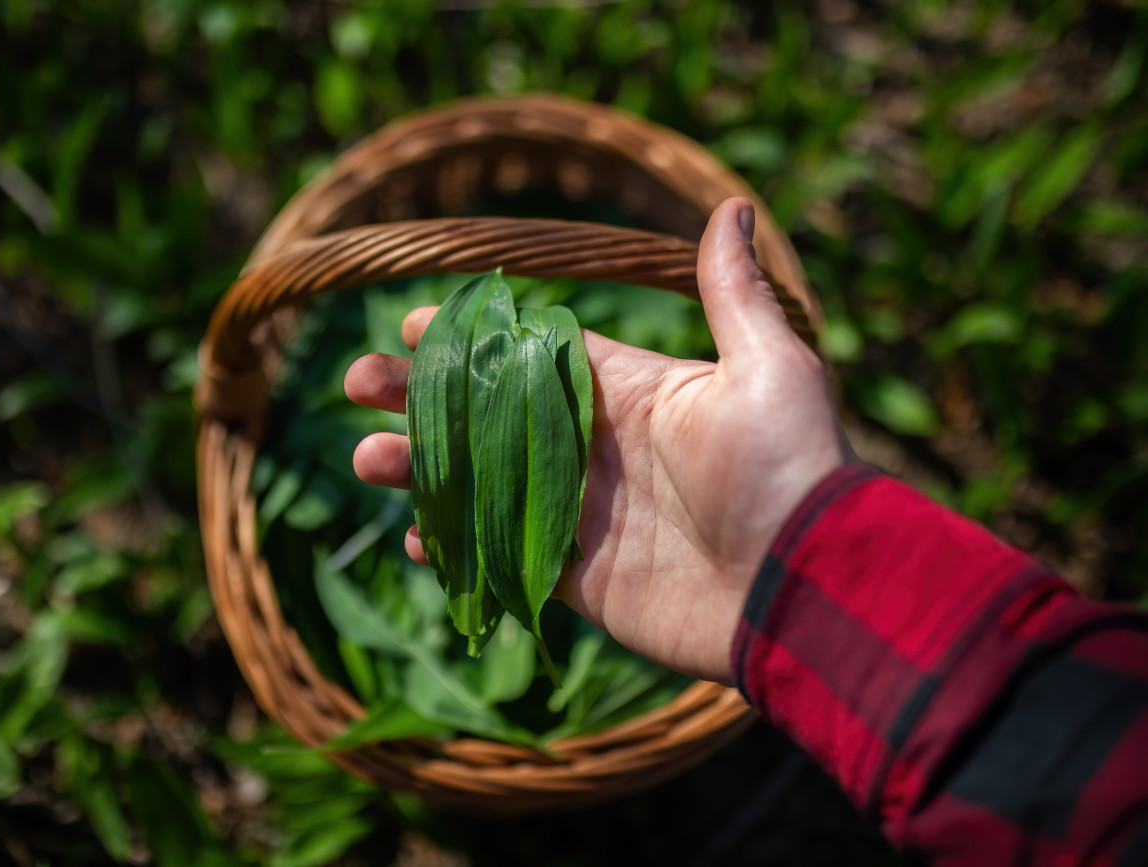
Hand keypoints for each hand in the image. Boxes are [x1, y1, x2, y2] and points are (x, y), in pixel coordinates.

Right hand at [344, 197, 853, 682]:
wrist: (805, 585)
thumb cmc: (789, 466)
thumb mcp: (769, 366)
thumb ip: (732, 293)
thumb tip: (733, 204)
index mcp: (632, 393)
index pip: (534, 356)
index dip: (472, 340)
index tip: (411, 324)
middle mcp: (600, 449)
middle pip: (491, 416)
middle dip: (423, 399)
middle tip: (356, 385)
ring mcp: (585, 516)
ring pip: (483, 484)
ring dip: (422, 469)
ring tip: (365, 458)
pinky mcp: (581, 580)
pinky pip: (504, 557)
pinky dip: (459, 547)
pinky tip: (417, 535)